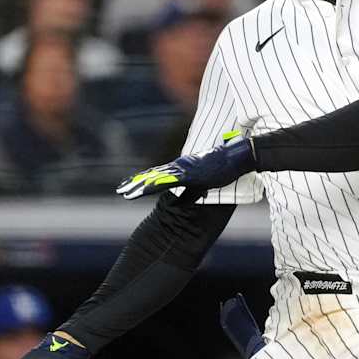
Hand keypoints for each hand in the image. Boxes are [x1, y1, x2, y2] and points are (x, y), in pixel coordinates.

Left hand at [116, 136, 254, 199]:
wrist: (238, 156)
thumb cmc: (225, 166)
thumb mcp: (206, 181)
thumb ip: (193, 190)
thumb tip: (182, 202)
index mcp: (182, 168)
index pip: (158, 175)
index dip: (143, 180)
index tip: (130, 185)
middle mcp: (179, 167)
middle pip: (153, 176)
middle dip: (135, 183)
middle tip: (120, 190)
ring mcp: (183, 169)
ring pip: (156, 178)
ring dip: (139, 186)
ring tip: (124, 192)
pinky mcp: (189, 173)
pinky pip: (168, 180)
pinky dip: (154, 184)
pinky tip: (143, 188)